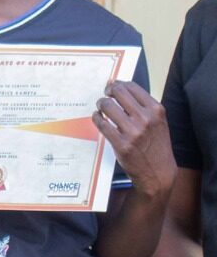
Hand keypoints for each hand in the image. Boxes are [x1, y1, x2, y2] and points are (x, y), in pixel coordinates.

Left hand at [92, 80, 174, 199]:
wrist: (158, 172)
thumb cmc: (156, 145)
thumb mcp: (158, 122)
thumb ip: (143, 107)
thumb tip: (120, 90)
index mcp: (156, 110)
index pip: (132, 87)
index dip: (118, 84)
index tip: (112, 86)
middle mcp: (145, 118)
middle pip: (118, 92)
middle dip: (108, 92)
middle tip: (105, 96)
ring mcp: (133, 132)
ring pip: (107, 106)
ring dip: (101, 104)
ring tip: (101, 108)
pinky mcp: (121, 144)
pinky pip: (102, 124)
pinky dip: (97, 118)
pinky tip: (98, 118)